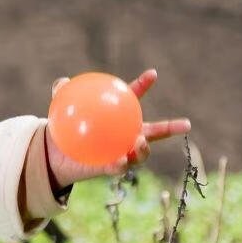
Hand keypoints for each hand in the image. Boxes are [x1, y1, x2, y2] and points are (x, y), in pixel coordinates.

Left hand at [44, 68, 192, 186]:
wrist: (56, 154)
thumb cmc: (65, 125)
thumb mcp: (61, 107)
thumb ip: (62, 94)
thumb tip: (62, 83)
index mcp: (119, 116)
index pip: (134, 97)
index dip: (144, 85)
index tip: (152, 74)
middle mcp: (127, 135)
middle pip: (154, 132)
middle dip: (171, 128)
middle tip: (186, 124)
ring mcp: (121, 152)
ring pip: (141, 153)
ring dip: (144, 147)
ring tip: (140, 141)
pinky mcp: (110, 168)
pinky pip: (118, 168)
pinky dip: (120, 165)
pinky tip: (119, 161)